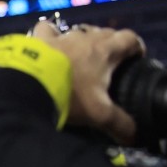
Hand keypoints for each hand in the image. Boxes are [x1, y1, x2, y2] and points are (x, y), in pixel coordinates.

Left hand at [32, 21, 144, 143]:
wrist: (29, 88)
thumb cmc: (70, 97)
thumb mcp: (98, 114)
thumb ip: (120, 124)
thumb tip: (134, 137)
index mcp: (105, 51)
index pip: (130, 38)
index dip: (137, 46)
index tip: (137, 57)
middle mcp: (86, 37)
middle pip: (106, 33)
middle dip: (113, 44)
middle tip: (111, 62)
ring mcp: (62, 36)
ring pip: (80, 31)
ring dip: (85, 40)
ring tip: (83, 56)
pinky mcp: (40, 39)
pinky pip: (49, 30)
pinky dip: (52, 35)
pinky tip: (51, 42)